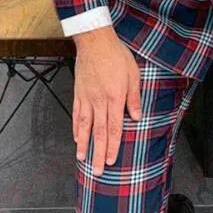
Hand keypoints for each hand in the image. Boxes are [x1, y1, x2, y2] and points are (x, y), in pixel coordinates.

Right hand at [71, 27, 141, 176]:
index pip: (114, 128)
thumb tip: (136, 117)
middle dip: (98, 154)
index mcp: (115, 98)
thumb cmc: (117, 56)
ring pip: (85, 126)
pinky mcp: (78, 92)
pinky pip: (77, 114)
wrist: (95, 41)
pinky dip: (76, 127)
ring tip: (82, 159)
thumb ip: (134, 98)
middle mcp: (99, 101)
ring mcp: (86, 98)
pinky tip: (76, 137)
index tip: (110, 162)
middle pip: (99, 133)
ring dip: (84, 145)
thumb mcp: (133, 74)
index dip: (112, 147)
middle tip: (96, 171)